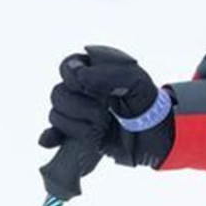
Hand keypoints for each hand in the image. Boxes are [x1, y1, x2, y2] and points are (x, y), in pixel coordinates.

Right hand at [39, 45, 174, 169]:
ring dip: (76, 124)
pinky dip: (50, 137)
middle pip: (58, 93)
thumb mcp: (137, 83)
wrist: (155, 136)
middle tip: (104, 113)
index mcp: (95, 72)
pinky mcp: (75, 135)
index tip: (88, 89)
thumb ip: (110, 75)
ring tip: (101, 127)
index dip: (73, 77)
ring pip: (55, 114)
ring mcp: (77, 114)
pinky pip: (52, 135)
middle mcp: (81, 91)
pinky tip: (51, 140)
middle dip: (79, 106)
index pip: (69, 65)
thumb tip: (79, 76)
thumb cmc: (147, 103)